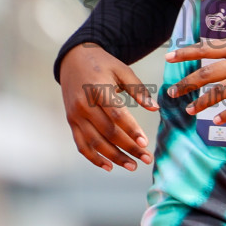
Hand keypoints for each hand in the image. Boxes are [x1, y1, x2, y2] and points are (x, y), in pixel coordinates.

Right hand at [58, 43, 156, 171]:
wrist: (73, 59)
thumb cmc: (102, 64)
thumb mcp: (122, 70)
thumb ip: (138, 89)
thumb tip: (155, 108)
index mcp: (98, 89)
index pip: (116, 114)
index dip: (131, 130)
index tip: (145, 143)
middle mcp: (84, 104)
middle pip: (108, 132)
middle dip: (128, 148)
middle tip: (146, 158)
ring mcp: (75, 115)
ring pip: (95, 142)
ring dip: (114, 157)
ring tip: (132, 166)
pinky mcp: (71, 121)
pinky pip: (81, 144)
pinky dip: (94, 158)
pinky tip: (109, 166)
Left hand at [165, 26, 225, 124]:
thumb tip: (220, 47)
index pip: (207, 48)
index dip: (187, 52)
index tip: (169, 57)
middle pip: (208, 73)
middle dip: (187, 83)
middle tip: (171, 92)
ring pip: (222, 91)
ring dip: (203, 102)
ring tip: (190, 110)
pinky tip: (217, 120)